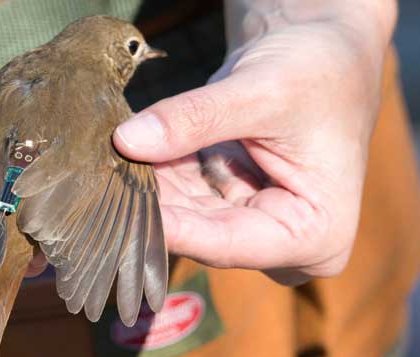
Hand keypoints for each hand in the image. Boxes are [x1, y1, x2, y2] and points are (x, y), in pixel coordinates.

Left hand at [113, 1, 395, 284]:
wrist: (322, 49)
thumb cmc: (318, 68)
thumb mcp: (262, 90)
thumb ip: (195, 118)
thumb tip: (126, 141)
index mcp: (316, 235)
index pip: (227, 243)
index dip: (169, 228)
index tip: (118, 212)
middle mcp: (283, 245)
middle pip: (199, 234)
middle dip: (149, 205)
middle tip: (97, 181)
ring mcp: (251, 225)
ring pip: (182, 217)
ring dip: (143, 189)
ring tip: (101, 164)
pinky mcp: (225, 204)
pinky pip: (179, 197)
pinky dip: (151, 175)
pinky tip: (118, 156)